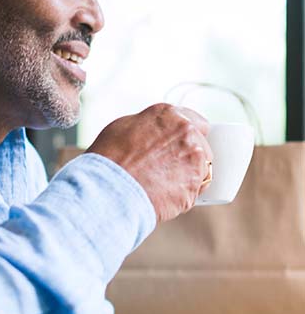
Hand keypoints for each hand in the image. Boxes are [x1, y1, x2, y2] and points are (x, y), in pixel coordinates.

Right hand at [86, 103, 211, 221]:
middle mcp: (188, 135)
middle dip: (190, 156)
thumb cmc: (109, 158)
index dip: (189, 136)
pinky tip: (163, 198)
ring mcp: (195, 162)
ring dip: (189, 177)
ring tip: (164, 186)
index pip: (198, 123)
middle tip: (168, 168)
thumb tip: (155, 130)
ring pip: (203, 170)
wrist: (109, 189)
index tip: (182, 145)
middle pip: (203, 147)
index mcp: (171, 116)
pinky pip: (194, 193)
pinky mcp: (194, 189)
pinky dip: (182, 196)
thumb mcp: (123, 127)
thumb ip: (148, 125)